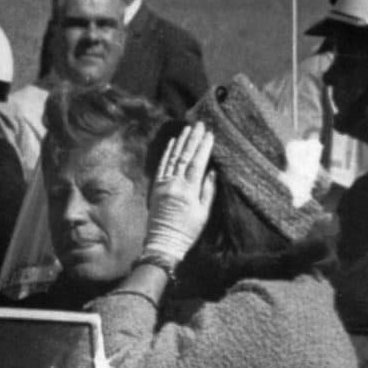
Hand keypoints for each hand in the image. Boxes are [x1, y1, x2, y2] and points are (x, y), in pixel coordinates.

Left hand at [144, 122, 215, 261]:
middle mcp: (174, 184)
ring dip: (180, 142)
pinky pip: (162, 166)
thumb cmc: (188, 231)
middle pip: (184, 156)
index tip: (209, 134)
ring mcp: (163, 185)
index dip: (203, 147)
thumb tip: (212, 171)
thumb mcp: (204, 213)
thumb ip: (208, 191)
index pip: (197, 163)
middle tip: (199, 124)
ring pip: (172, 158)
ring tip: (188, 129)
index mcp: (188, 191)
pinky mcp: (155, 188)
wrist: (163, 243)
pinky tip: (172, 143)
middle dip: (193, 139)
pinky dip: (167, 153)